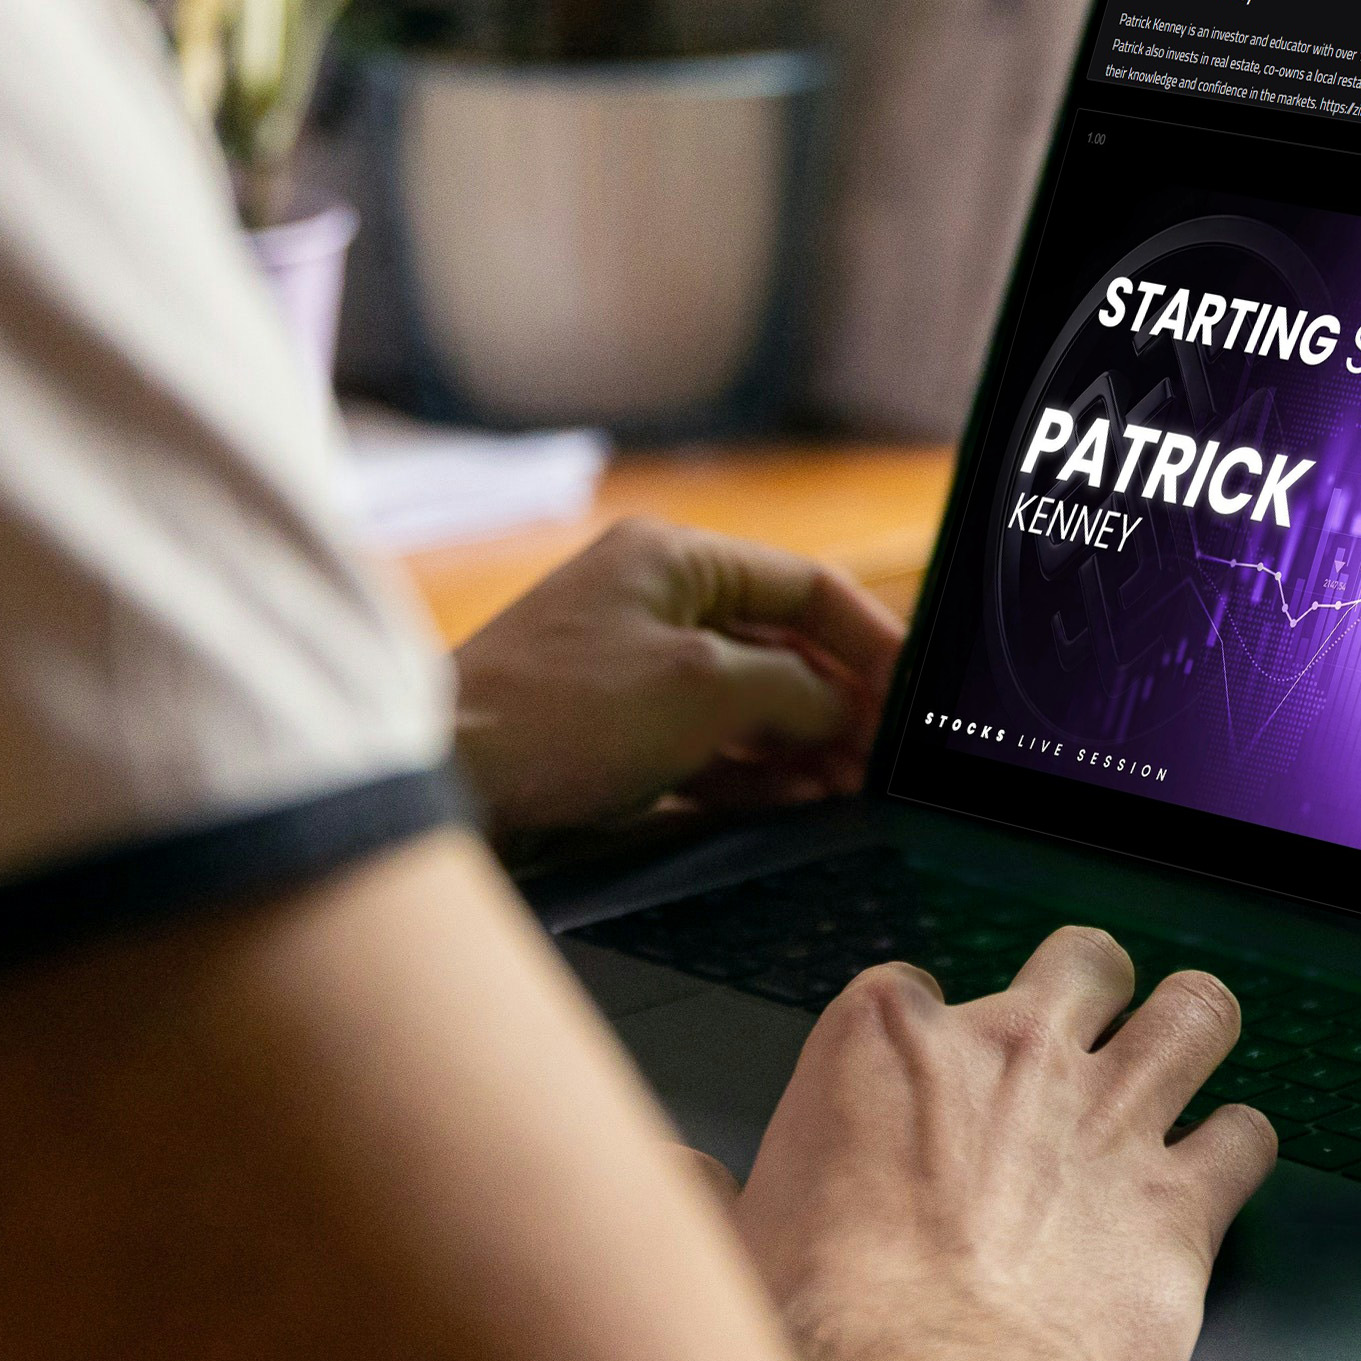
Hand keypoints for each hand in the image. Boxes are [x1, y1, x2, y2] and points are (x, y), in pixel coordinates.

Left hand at [454, 518, 902, 837]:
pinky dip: (754, 772)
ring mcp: (633, 669)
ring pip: (747, 702)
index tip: (911, 693)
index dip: (870, 637)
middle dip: (838, 703)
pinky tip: (798, 802)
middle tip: (886, 759)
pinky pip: (707, 745)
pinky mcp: (615, 731)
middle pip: (780, 646)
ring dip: (803, 745)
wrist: (448, 778)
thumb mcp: (704, 689)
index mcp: (674, 559)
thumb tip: (842, 709)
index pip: (804, 585)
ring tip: (851, 789)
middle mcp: (654, 602)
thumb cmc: (561, 713)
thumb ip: (792, 691)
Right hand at [736, 929, 1274, 1360]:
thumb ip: (703, 1191)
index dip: (927, 1037)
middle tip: (1083, 1036)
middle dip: (1091, 990)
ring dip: (1194, 1030)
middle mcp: (1013, 1052)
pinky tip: (1220, 1171)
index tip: (925, 1086)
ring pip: (1195, 1013)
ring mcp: (1109, 1116)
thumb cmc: (821, 1324)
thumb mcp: (727, 1241)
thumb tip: (669, 1175)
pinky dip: (1238, 1150)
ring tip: (1187, 1053)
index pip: (917, 987)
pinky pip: (1247, 1137)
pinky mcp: (1181, 1200)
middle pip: (1082, 962)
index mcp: (887, 1040)